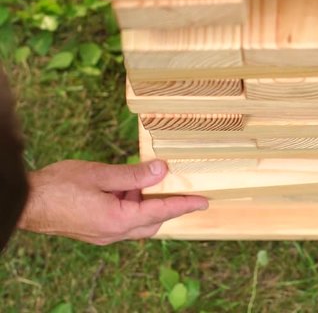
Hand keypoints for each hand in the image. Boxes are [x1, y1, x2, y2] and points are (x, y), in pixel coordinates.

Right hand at [19, 160, 208, 244]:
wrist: (26, 203)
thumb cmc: (58, 187)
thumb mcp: (100, 174)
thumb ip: (133, 174)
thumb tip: (162, 170)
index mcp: (118, 220)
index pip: (161, 211)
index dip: (184, 204)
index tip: (204, 201)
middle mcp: (114, 232)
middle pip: (152, 221)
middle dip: (167, 206)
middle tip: (181, 189)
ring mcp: (104, 234)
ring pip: (138, 222)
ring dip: (146, 203)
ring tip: (147, 180)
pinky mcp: (95, 230)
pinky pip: (123, 221)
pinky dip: (131, 205)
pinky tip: (126, 188)